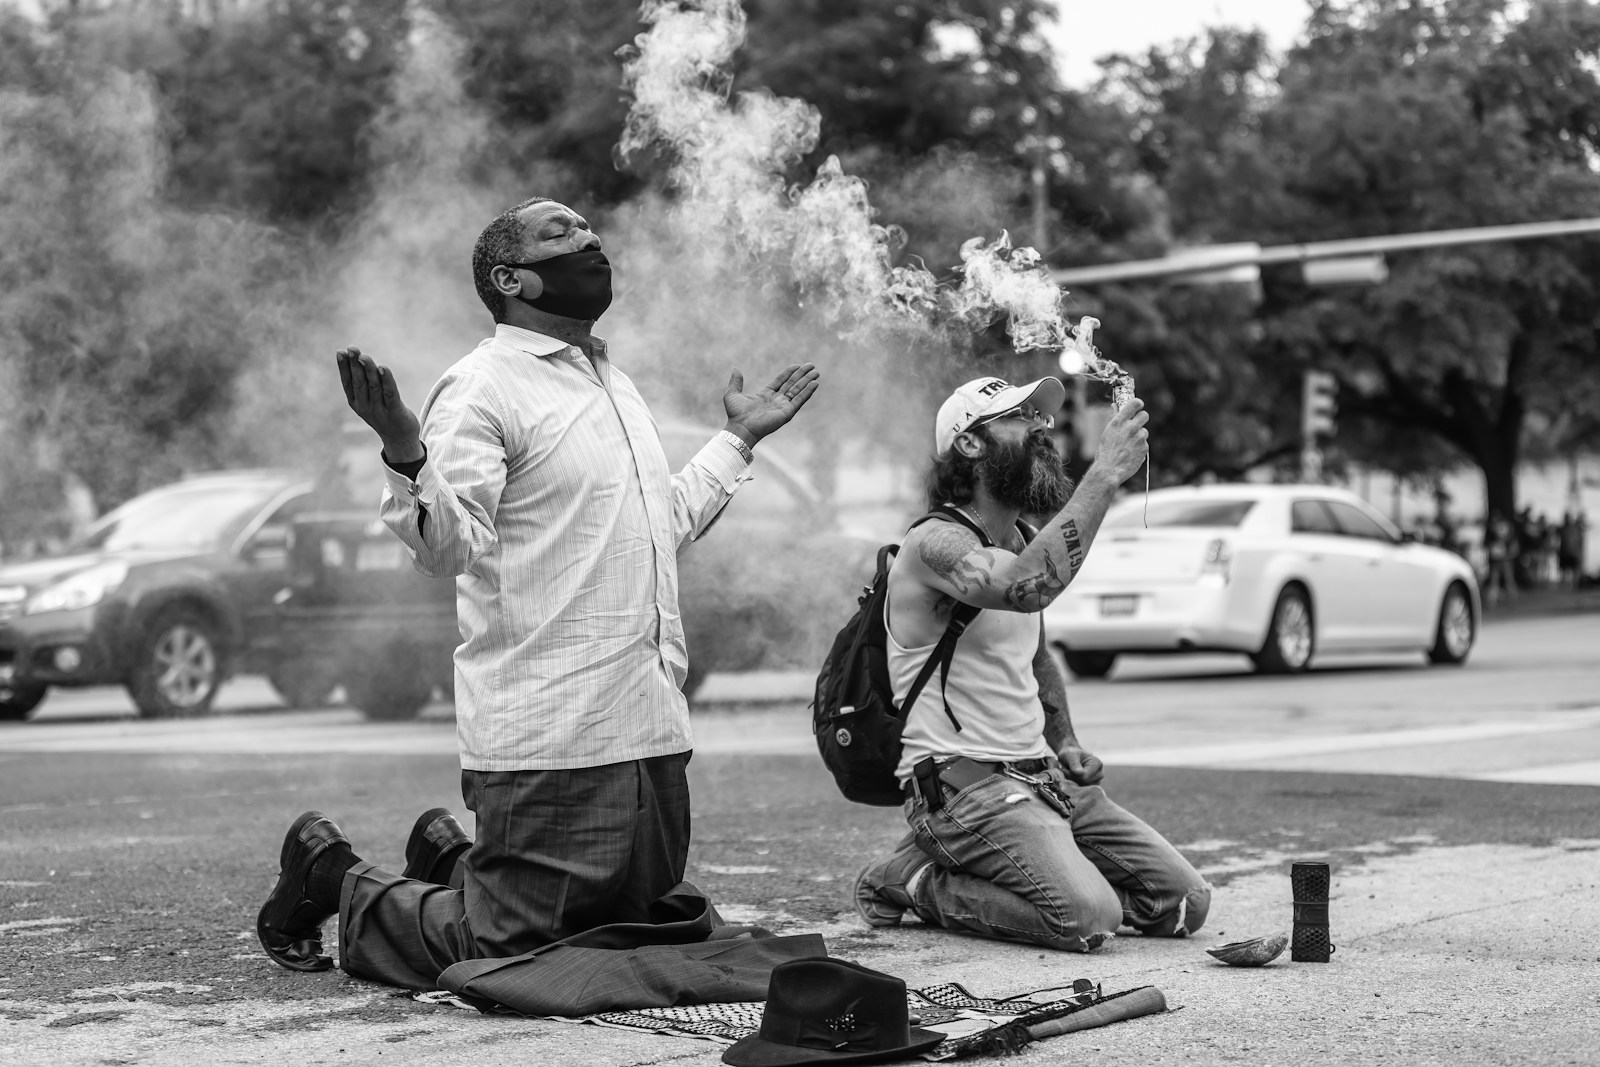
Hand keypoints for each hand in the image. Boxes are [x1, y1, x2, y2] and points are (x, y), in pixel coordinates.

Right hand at [336, 347, 422, 461]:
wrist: (400, 439)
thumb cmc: (384, 413)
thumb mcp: (369, 400)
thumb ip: (363, 382)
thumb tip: (357, 358)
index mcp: (356, 403)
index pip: (347, 383)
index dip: (343, 367)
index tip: (340, 351)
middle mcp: (365, 407)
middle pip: (359, 382)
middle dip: (355, 364)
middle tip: (352, 348)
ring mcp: (380, 411)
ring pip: (374, 386)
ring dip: (369, 369)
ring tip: (365, 356)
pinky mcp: (396, 412)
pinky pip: (390, 393)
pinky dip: (387, 380)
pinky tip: (383, 368)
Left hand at [721, 363, 820, 445]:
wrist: (741, 428)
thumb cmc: (736, 414)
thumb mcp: (732, 394)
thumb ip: (736, 382)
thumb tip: (735, 369)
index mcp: (765, 395)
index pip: (781, 381)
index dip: (789, 373)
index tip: (797, 365)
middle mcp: (776, 400)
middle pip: (792, 384)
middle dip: (802, 375)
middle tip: (811, 365)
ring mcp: (783, 406)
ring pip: (798, 390)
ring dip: (807, 381)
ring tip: (816, 372)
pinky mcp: (787, 412)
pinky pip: (800, 400)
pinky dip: (808, 392)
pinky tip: (815, 384)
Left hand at [1058, 743, 1104, 785]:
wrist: (1069, 758)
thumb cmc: (1070, 754)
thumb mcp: (1069, 755)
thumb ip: (1074, 763)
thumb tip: (1079, 773)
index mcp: (1097, 764)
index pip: (1084, 776)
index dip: (1071, 775)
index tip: (1063, 768)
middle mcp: (1099, 774)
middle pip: (1084, 783)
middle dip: (1071, 778)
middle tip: (1064, 770)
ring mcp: (1096, 782)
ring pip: (1081, 788)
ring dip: (1071, 782)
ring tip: (1067, 773)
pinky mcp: (1090, 788)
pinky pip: (1080, 791)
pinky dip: (1073, 786)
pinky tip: (1070, 778)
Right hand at [1090, 397, 1148, 485]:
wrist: (1109, 471)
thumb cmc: (1104, 452)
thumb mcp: (1106, 432)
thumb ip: (1113, 418)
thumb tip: (1115, 406)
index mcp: (1119, 422)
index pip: (1135, 403)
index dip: (1138, 404)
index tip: (1137, 407)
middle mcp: (1130, 427)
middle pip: (1145, 415)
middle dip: (1141, 418)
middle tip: (1135, 424)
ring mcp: (1139, 438)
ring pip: (1144, 431)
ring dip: (1139, 436)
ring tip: (1128, 445)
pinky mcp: (1144, 448)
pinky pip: (1144, 444)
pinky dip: (1139, 448)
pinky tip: (1130, 453)